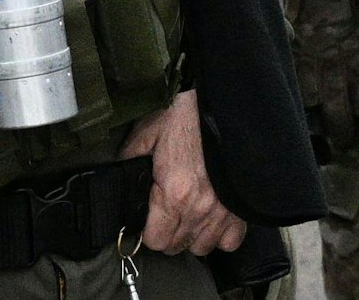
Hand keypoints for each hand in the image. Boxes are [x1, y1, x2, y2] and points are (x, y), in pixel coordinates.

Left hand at [121, 89, 246, 256]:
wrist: (228, 110)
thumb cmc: (188, 118)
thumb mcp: (148, 132)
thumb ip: (130, 157)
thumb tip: (118, 174)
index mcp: (172, 193)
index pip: (154, 240)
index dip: (146, 231)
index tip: (147, 218)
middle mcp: (198, 209)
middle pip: (175, 247)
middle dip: (166, 234)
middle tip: (164, 214)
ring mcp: (222, 213)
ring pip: (201, 248)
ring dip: (191, 236)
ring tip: (186, 216)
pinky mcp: (241, 211)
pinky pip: (229, 242)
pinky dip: (220, 236)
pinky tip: (211, 220)